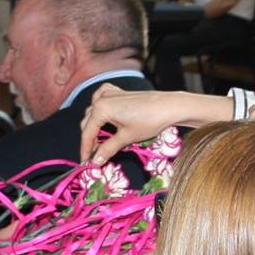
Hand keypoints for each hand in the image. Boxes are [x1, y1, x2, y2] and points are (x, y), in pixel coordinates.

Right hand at [79, 85, 234, 164]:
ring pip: (94, 112)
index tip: (85, 162)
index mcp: (100, 109)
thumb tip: (95, 162)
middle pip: (88, 122)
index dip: (86, 150)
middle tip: (95, 156)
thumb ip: (107, 149)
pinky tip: (104, 116)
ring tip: (101, 142)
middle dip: (91, 139)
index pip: (87, 133)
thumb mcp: (126, 137)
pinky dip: (100, 109)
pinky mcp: (118, 92)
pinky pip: (102, 100)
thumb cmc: (149, 121)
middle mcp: (101, 98)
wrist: (169, 106)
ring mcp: (110, 93)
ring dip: (95, 127)